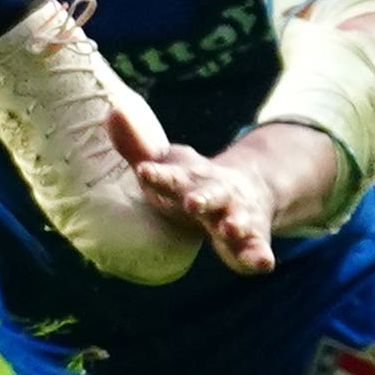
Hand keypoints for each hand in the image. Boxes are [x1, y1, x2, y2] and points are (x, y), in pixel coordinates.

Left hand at [132, 127, 325, 278]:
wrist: (247, 188)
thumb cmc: (192, 181)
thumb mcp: (167, 164)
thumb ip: (137, 146)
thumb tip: (112, 110)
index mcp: (189, 179)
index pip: (170, 175)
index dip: (157, 174)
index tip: (143, 171)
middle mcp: (216, 194)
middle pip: (210, 195)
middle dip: (202, 199)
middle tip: (192, 203)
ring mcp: (237, 215)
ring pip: (238, 220)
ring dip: (235, 225)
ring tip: (230, 229)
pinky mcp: (253, 238)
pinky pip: (258, 248)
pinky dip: (260, 256)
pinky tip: (263, 263)